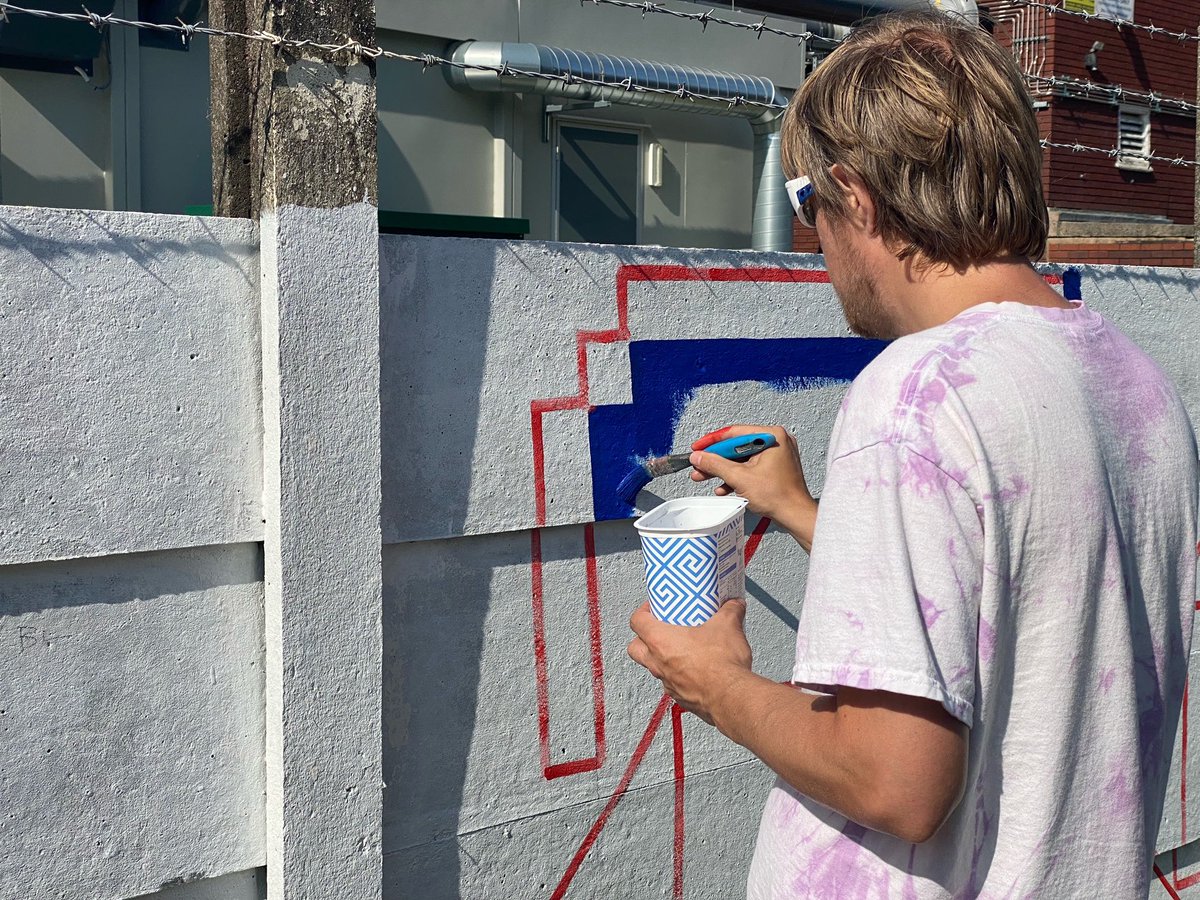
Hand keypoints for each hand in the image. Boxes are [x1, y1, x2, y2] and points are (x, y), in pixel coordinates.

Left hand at [627, 600, 752, 724]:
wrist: (731, 697)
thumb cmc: (720, 665)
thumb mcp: (728, 626)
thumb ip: (730, 611)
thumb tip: (734, 605)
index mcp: (661, 641)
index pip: (637, 621)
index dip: (642, 611)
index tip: (654, 608)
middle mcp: (658, 663)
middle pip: (635, 648)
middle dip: (643, 638)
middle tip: (660, 630)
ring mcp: (667, 682)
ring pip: (653, 668)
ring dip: (662, 658)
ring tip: (682, 650)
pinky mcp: (680, 697)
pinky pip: (672, 683)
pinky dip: (679, 676)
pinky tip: (696, 670)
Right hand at [690, 425, 818, 551]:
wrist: (795, 515)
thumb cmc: (779, 496)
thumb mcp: (739, 478)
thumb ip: (715, 465)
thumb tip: (698, 457)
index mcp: (772, 436)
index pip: (734, 433)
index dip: (712, 442)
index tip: (697, 448)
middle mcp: (776, 441)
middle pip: (736, 447)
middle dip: (716, 460)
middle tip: (699, 465)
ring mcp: (776, 455)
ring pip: (741, 459)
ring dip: (723, 470)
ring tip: (704, 477)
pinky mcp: (774, 468)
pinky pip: (750, 467)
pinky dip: (737, 476)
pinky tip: (723, 487)